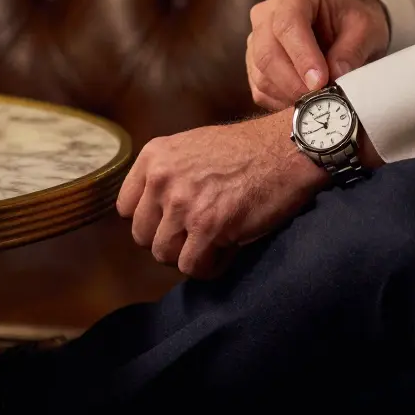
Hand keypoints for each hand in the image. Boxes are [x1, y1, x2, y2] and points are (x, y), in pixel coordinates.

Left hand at [116, 110, 327, 278]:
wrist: (288, 149)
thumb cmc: (247, 151)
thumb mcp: (192, 147)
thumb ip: (166, 175)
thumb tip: (153, 214)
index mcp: (154, 157)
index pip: (126, 209)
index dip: (152, 221)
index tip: (174, 222)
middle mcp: (161, 178)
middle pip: (143, 236)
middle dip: (170, 241)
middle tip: (198, 236)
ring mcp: (183, 203)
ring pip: (165, 255)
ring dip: (190, 255)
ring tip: (215, 242)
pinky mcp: (208, 226)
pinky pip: (192, 265)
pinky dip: (210, 266)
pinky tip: (228, 250)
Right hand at [247, 0, 389, 110]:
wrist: (342, 28)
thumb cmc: (352, 22)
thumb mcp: (366, 29)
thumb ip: (352, 51)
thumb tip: (335, 76)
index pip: (287, 24)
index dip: (301, 56)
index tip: (320, 82)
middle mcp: (266, 13)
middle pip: (266, 52)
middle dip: (293, 82)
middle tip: (320, 99)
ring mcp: (256, 39)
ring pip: (260, 74)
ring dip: (288, 94)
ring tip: (317, 100)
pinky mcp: (254, 64)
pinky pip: (260, 90)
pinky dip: (281, 102)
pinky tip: (304, 101)